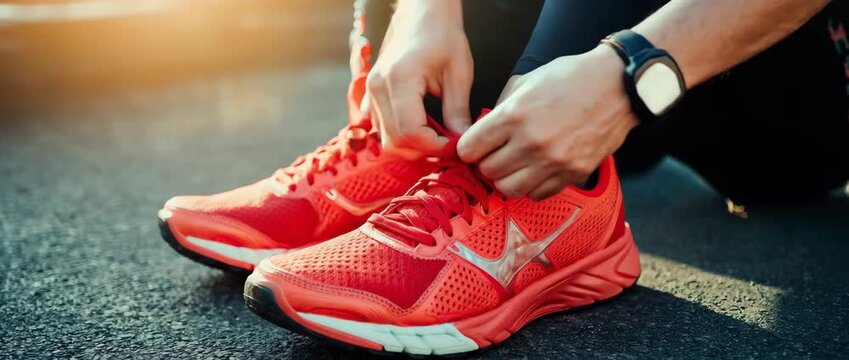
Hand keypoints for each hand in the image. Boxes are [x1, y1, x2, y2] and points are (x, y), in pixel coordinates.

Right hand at [364, 0, 472, 154]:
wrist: (421, 14)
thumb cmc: (442, 35)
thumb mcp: (459, 73)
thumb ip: (458, 111)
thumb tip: (463, 143)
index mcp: (400, 79)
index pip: (410, 132)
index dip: (434, 146)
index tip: (455, 146)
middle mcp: (378, 88)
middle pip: (395, 141)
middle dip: (423, 151)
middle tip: (448, 146)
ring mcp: (370, 93)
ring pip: (385, 140)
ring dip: (412, 146)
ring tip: (437, 138)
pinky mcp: (371, 97)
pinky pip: (381, 129)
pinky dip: (400, 136)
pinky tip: (422, 128)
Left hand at [457, 45, 637, 200]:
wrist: (618, 85)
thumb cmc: (572, 78)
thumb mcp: (526, 82)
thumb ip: (501, 109)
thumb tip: (483, 131)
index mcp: (514, 116)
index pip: (470, 149)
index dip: (468, 148)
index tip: (474, 146)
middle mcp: (531, 143)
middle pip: (487, 171)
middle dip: (486, 163)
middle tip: (495, 154)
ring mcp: (553, 162)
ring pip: (508, 189)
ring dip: (506, 179)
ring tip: (514, 166)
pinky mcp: (572, 174)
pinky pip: (537, 194)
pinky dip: (531, 186)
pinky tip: (536, 170)